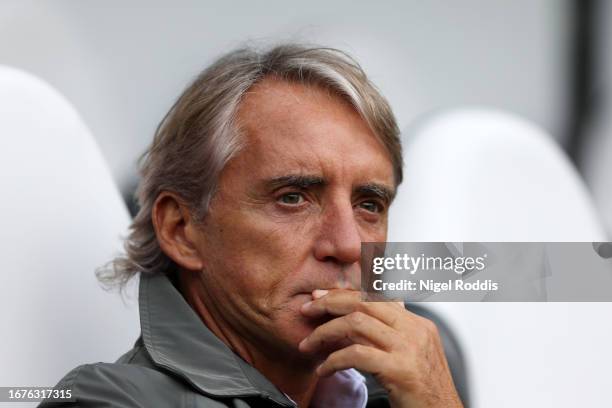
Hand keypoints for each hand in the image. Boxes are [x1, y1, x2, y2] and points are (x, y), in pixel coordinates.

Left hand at [298, 289, 462, 407]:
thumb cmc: (425, 392)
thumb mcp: (413, 355)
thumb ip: (394, 334)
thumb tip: (369, 316)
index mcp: (418, 324)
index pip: (375, 297)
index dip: (343, 294)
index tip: (320, 298)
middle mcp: (415, 330)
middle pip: (364, 302)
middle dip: (329, 303)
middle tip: (307, 310)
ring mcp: (409, 349)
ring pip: (356, 323)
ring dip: (324, 333)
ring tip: (308, 345)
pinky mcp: (400, 370)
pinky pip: (357, 355)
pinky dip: (333, 360)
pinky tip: (323, 369)